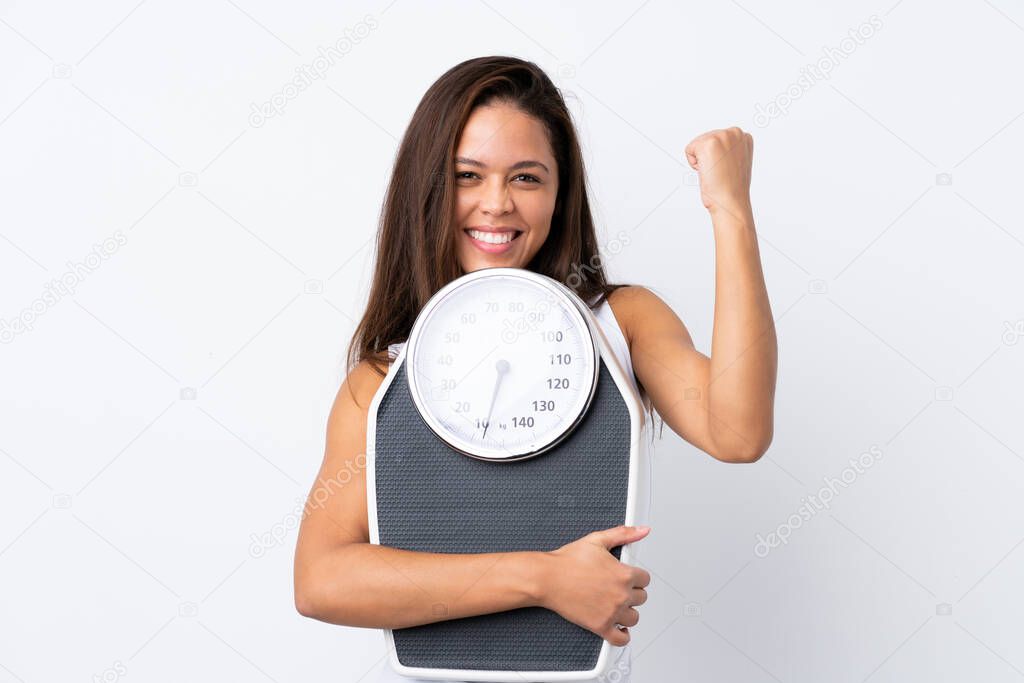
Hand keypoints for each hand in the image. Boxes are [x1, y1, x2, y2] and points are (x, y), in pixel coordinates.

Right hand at [537, 525, 651, 645]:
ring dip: (627, 612)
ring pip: (634, 618)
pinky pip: (621, 638)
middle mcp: (621, 595)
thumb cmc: (567, 560)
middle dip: (631, 593)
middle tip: (616, 588)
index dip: (636, 577)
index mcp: (624, 574)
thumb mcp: (597, 540)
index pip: (645, 580)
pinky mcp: (600, 626)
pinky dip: (622, 635)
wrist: (547, 578)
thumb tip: (642, 530)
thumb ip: (623, 534)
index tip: (627, 577)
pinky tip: (618, 627)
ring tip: (615, 605)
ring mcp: (612, 612)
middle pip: (641, 598)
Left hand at [684, 127, 753, 219]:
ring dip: (702, 161)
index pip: (717, 140)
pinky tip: (708, 171)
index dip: (717, 158)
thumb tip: (720, 150)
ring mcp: (722, 136)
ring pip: (697, 144)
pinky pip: (689, 149)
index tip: (727, 169)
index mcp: (744, 137)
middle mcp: (735, 133)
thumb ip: (730, 151)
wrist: (731, 201)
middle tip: (720, 173)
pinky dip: (693, 163)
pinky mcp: (709, 142)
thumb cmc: (732, 189)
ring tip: (715, 172)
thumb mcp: (737, 163)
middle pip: (706, 139)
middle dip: (708, 158)